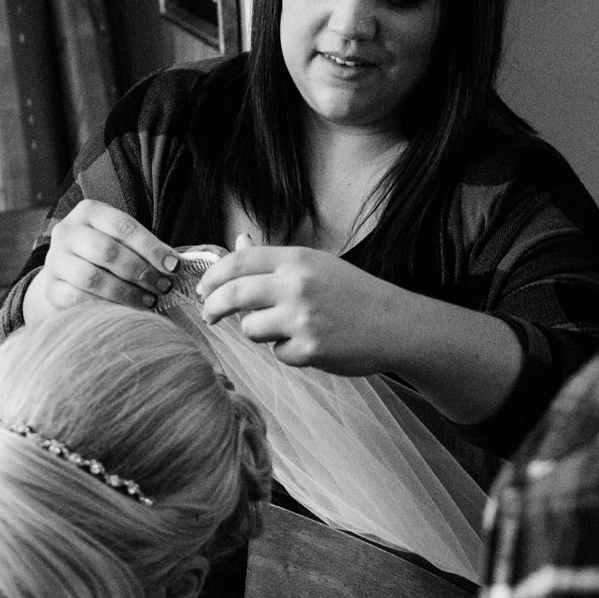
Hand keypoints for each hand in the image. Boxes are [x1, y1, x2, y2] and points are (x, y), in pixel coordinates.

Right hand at [27, 199, 180, 319]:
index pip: (124, 227)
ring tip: (150, 302)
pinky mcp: (51, 288)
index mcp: (89, 212)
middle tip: (164, 287)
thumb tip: (174, 266)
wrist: (65, 274)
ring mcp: (56, 260)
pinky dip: (106, 306)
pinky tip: (126, 312)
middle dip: (141, 271)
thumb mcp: (120, 240)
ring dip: (126, 293)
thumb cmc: (104, 255)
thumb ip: (143, 248)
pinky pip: (79, 299)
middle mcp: (67, 232)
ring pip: (93, 278)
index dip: (152, 248)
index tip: (174, 266)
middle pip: (107, 251)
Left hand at [197, 237, 399, 373]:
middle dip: (213, 307)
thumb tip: (238, 243)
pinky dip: (289, 352)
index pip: (239, 262)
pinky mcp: (310, 349)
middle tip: (209, 316)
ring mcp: (302, 318)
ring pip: (251, 329)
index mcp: (297, 260)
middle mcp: (297, 285)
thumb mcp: (316, 266)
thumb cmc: (355, 294)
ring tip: (288, 329)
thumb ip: (274, 260)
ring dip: (260, 332)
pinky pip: (278, 353)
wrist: (395, 324)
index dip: (213, 276)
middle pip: (234, 294)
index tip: (204, 289)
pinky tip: (312, 344)